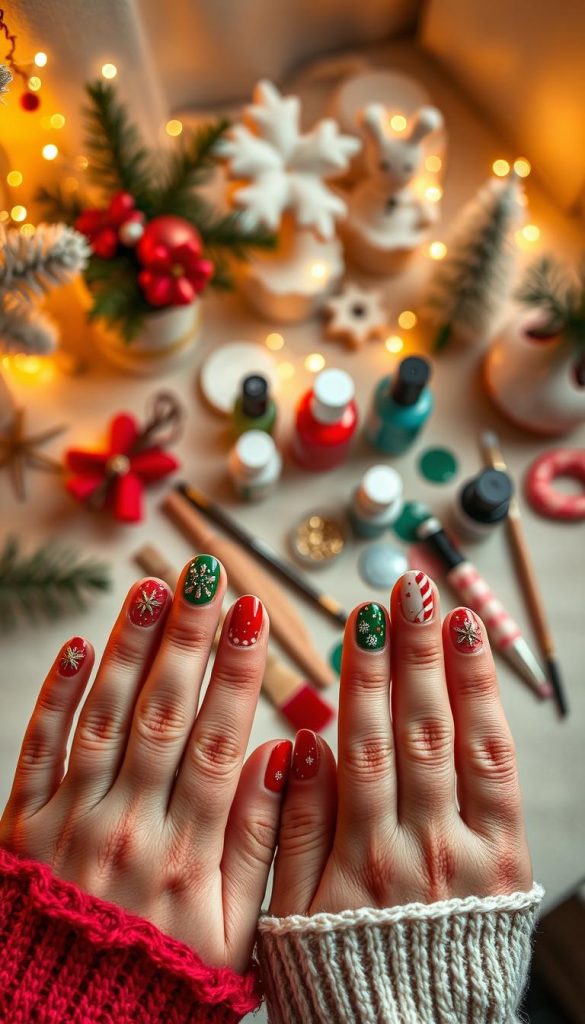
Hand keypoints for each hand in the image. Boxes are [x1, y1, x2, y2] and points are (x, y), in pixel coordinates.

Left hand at [0, 557, 289, 972]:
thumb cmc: (165, 980)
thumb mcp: (238, 937)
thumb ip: (263, 844)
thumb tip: (285, 756)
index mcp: (188, 856)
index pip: (219, 743)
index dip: (238, 674)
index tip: (253, 613)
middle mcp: (129, 829)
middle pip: (163, 715)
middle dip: (189, 638)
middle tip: (206, 573)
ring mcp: (70, 822)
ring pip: (105, 718)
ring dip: (130, 648)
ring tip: (154, 588)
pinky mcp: (23, 824)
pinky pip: (39, 751)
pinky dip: (56, 697)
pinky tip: (77, 646)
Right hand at [270, 571, 532, 916]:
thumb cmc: (342, 976)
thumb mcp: (289, 919)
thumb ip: (291, 830)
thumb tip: (300, 741)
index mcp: (357, 861)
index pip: (362, 745)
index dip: (364, 676)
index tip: (361, 618)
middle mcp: (418, 848)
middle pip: (412, 730)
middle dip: (409, 652)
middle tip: (405, 587)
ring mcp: (469, 854)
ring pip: (459, 744)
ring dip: (452, 670)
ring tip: (445, 608)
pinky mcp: (507, 862)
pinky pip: (500, 776)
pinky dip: (489, 716)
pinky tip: (478, 668)